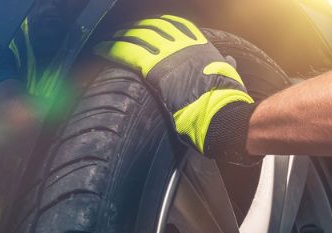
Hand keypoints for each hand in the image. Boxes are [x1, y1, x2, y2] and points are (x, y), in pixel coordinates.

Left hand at [95, 15, 258, 164]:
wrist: (219, 109)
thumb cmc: (226, 98)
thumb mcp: (229, 75)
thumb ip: (226, 66)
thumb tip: (231, 61)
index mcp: (199, 45)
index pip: (176, 26)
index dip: (161, 24)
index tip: (151, 26)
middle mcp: (182, 44)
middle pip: (153, 27)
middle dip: (136, 29)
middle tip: (123, 33)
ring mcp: (167, 53)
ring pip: (137, 36)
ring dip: (120, 37)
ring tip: (108, 41)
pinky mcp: (154, 66)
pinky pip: (127, 51)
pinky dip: (111, 49)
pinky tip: (101, 49)